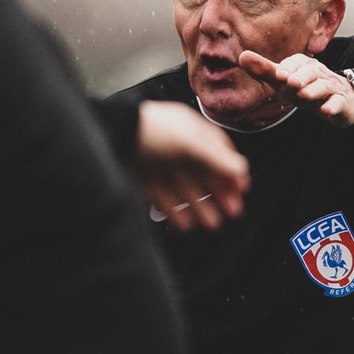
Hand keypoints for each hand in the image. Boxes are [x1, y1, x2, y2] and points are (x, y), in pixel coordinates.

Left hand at [134, 101, 250, 231]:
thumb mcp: (189, 142)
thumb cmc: (150, 129)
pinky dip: (176, 209)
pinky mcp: (143, 177)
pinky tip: (185, 223)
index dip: (231, 170)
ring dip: (200, 205)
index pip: (218, 151)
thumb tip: (242, 168)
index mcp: (190, 131)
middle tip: (232, 212)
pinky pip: (164, 195)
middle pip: (203, 172)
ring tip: (212, 223)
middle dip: (218, 193)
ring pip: (185, 187)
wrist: (111, 134)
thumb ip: (215, 158)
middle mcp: (176, 145)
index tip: (241, 189)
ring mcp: (159, 161)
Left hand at [238, 50, 353, 126]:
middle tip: (290, 83)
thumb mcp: (285, 80)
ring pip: (324, 86)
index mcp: (304, 65)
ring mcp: (332, 88)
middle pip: (311, 72)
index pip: (296, 63)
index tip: (279, 75)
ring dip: (314, 90)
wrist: (340, 101)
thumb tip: (242, 56)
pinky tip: (326, 111)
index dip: (288, 68)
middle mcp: (319, 73)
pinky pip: (338, 103)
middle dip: (301, 77)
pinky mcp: (342, 103)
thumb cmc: (306, 88)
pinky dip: (333, 106)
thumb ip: (265, 70)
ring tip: (304, 95)